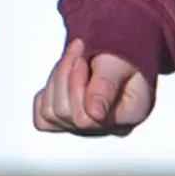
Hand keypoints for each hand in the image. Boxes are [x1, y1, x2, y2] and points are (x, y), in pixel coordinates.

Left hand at [31, 39, 155, 137]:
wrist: (118, 48)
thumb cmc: (125, 51)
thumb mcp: (119, 60)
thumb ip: (106, 84)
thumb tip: (94, 113)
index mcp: (131, 114)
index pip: (86, 116)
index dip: (76, 82)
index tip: (84, 54)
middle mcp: (109, 127)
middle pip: (64, 113)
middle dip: (65, 74)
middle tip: (78, 49)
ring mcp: (88, 127)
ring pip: (50, 113)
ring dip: (56, 78)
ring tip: (72, 58)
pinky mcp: (68, 122)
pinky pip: (43, 117)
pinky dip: (47, 93)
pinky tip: (63, 78)